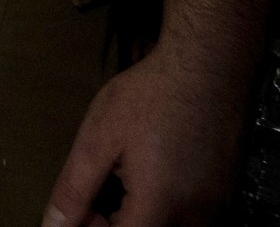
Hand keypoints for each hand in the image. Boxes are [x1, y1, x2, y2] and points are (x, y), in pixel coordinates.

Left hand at [44, 45, 247, 226]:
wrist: (205, 68)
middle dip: (116, 225)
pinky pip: (191, 218)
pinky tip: (150, 179)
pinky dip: (165, 210)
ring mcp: (216, 208)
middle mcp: (196, 217)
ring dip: (142, 218)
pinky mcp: (226, 195)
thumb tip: (53, 225)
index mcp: (159, 207)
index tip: (82, 210)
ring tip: (122, 183)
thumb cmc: (150, 97)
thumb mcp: (97, 141)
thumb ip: (74, 191)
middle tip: (97, 196)